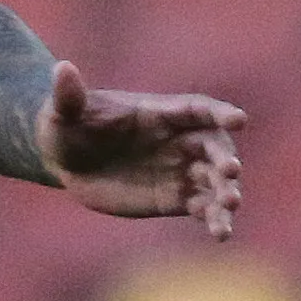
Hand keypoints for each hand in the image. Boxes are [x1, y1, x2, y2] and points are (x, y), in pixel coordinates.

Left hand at [35, 60, 245, 238]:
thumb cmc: (67, 127)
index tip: (239, 119)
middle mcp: (177, 140)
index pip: (196, 109)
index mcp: (158, 113)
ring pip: (214, 180)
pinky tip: (221, 233)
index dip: (219, 112)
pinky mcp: (173, 198)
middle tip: (230, 172)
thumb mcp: (63, 111)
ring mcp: (178, 169)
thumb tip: (61, 68)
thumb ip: (68, 94)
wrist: (66, 161)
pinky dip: (214, 219)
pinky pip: (202, 207)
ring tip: (230, 207)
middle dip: (225, 157)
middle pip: (214, 146)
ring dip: (226, 192)